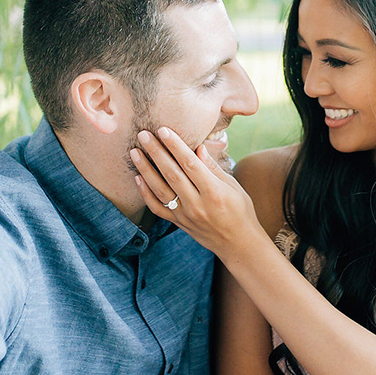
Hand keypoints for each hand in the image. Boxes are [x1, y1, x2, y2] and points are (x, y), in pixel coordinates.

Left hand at [130, 127, 264, 258]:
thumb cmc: (240, 211)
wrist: (238, 244)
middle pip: (172, 174)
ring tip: (134, 152)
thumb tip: (198, 147)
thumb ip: (214, 168)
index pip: (190, 164)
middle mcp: (197, 204)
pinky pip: (157, 208)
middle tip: (143, 134)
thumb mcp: (234, 187)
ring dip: (145, 169)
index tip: (163, 130)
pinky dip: (145, 193)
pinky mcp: (178, 223)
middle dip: (156, 152)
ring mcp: (185, 215)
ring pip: (160, 189)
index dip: (176, 146)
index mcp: (214, 192)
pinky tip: (137, 177)